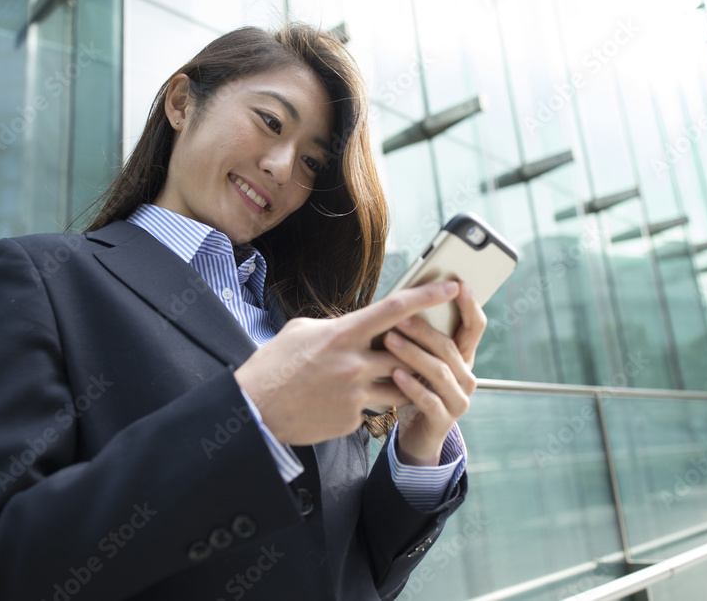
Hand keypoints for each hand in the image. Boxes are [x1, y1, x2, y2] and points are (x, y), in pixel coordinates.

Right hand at [234, 281, 464, 445]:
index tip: (452, 286)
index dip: (429, 295)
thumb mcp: (301, 330)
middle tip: (430, 345)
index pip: (396, 309)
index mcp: (343, 334)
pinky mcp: (352, 420)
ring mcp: (355, 394)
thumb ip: (338, 326)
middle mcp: (354, 363)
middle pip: (409, 353)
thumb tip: (358, 323)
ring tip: (396, 376)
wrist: (254, 410)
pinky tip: (346, 401)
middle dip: (421, 350)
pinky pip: (374, 409)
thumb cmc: (274, 365)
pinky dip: (369, 403)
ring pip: (401, 386)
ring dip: (403, 381)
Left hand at [387, 282, 484, 465]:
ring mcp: (458, 400)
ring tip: (390, 341)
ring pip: (440, 372)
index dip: (470, 305)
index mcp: (464, 356)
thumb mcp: (420, 359)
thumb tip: (402, 300)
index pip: (475, 326)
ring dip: (413, 354)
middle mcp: (467, 376)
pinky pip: (429, 400)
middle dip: (425, 330)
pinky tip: (394, 374)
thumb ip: (420, 336)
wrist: (416, 432)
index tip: (458, 284)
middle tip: (400, 316)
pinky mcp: (444, 420)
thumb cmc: (415, 386)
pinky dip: (410, 386)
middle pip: (451, 347)